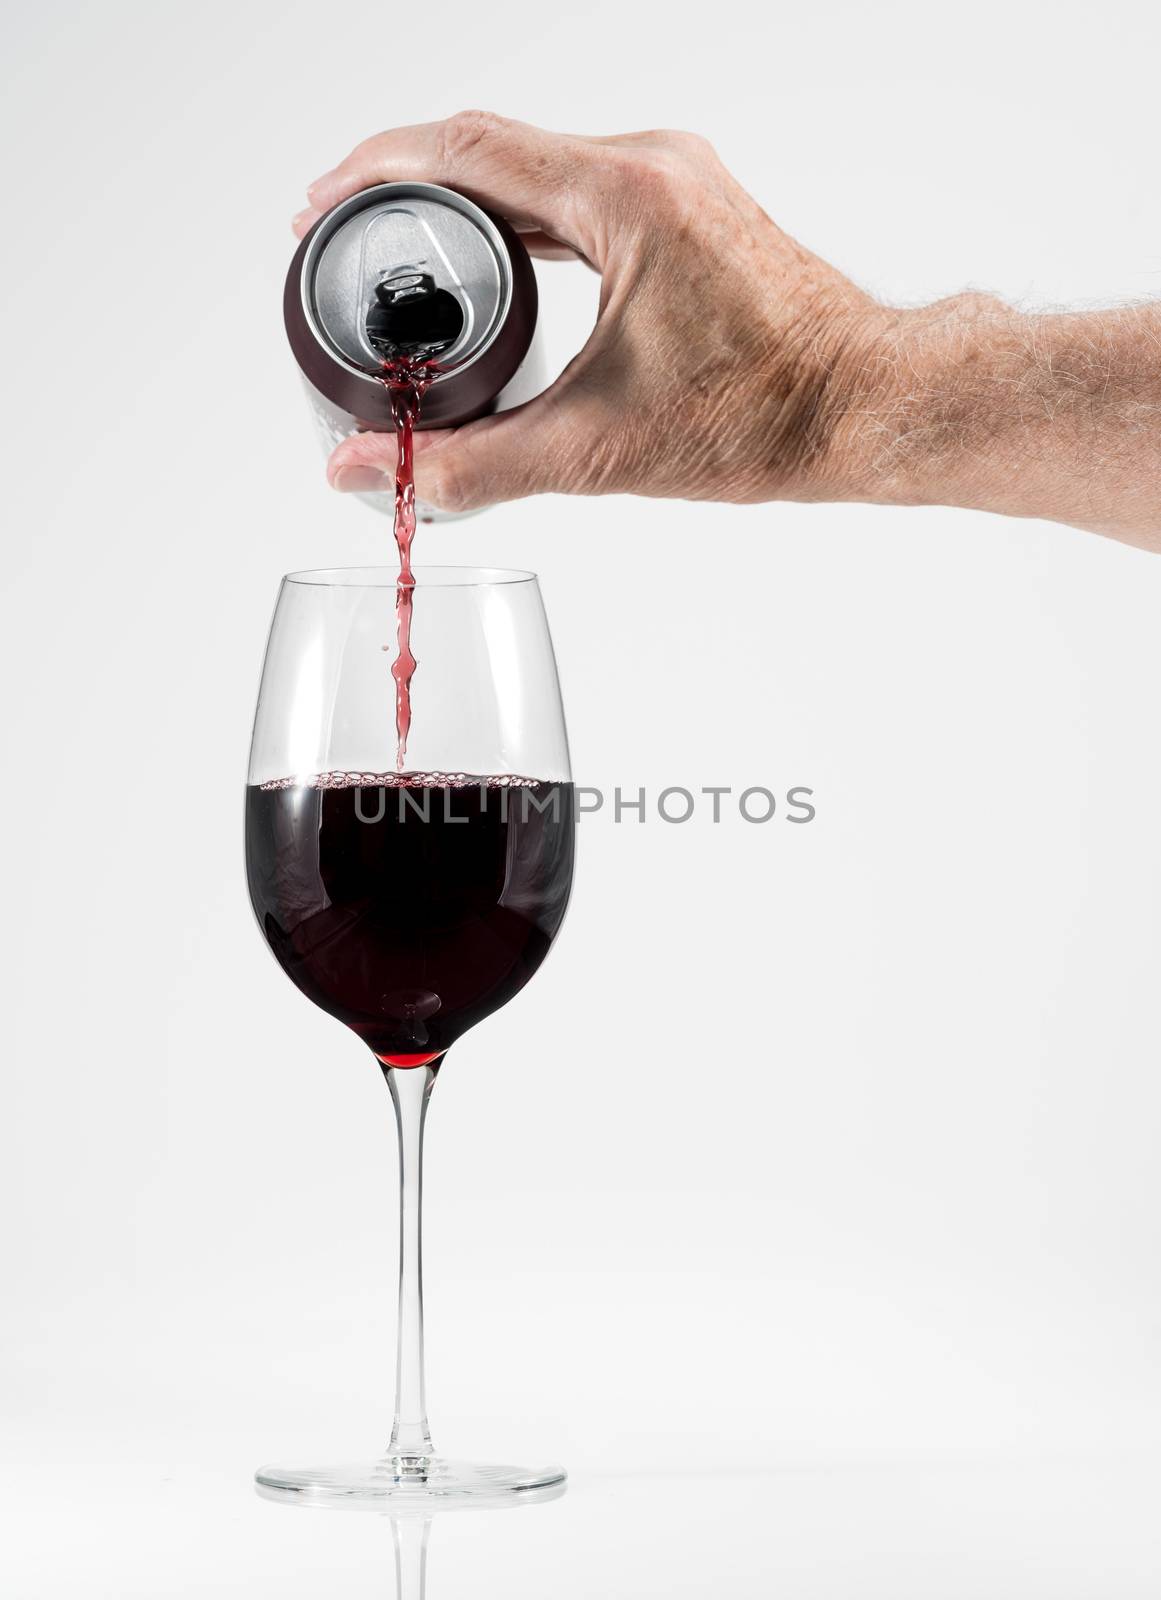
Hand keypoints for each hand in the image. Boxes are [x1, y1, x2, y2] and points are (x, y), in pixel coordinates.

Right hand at [296, 113, 881, 512]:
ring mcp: (674, 181)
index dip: (372, 172)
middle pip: (492, 146)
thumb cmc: (766, 417)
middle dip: (404, 185)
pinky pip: (578, 188)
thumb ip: (470, 467)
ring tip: (401, 249)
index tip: (319, 208)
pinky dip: (519, 218)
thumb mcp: (595, 451)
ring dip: (462, 201)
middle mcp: (650, 166)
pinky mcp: (688, 208)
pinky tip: (492, 262)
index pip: (463, 150)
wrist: (863, 409)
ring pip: (536, 165)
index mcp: (624, 196)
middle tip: (345, 235)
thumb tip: (373, 475)